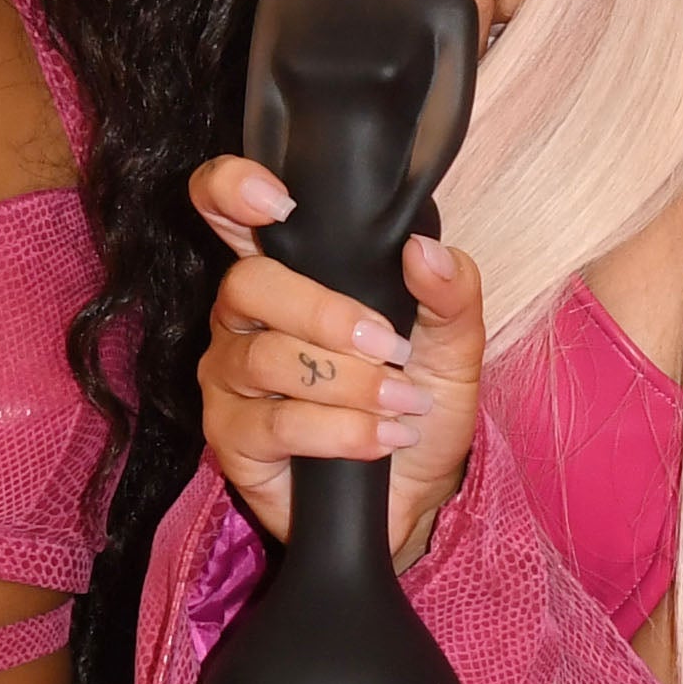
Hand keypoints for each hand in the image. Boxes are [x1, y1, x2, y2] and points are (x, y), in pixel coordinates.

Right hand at [195, 155, 486, 559]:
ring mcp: (231, 376)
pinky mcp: (231, 437)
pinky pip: (276, 424)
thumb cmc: (419, 401)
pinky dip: (341, 432)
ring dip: (350, 384)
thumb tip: (423, 251)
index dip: (231, 190)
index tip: (275, 201)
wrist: (415, 493)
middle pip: (249, 284)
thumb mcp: (454, 345)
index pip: (228, 211)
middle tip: (390, 348)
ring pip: (268, 359)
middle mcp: (245, 317)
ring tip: (403, 404)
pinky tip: (381, 439)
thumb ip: (450, 292)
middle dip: (326, 314)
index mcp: (290, 272)